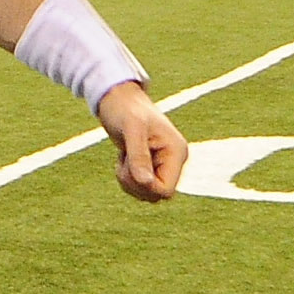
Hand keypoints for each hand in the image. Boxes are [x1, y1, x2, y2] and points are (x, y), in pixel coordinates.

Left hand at [96, 80, 186, 204]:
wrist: (117, 98)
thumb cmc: (125, 109)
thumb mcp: (132, 130)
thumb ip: (139, 156)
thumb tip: (146, 183)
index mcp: (176, 152)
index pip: (166, 191)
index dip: (145, 187)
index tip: (130, 169)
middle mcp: (173, 160)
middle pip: (156, 195)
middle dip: (135, 184)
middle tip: (123, 162)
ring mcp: (162, 163)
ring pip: (147, 193)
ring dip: (129, 181)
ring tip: (124, 158)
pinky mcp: (150, 164)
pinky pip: (140, 186)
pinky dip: (127, 178)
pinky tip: (124, 158)